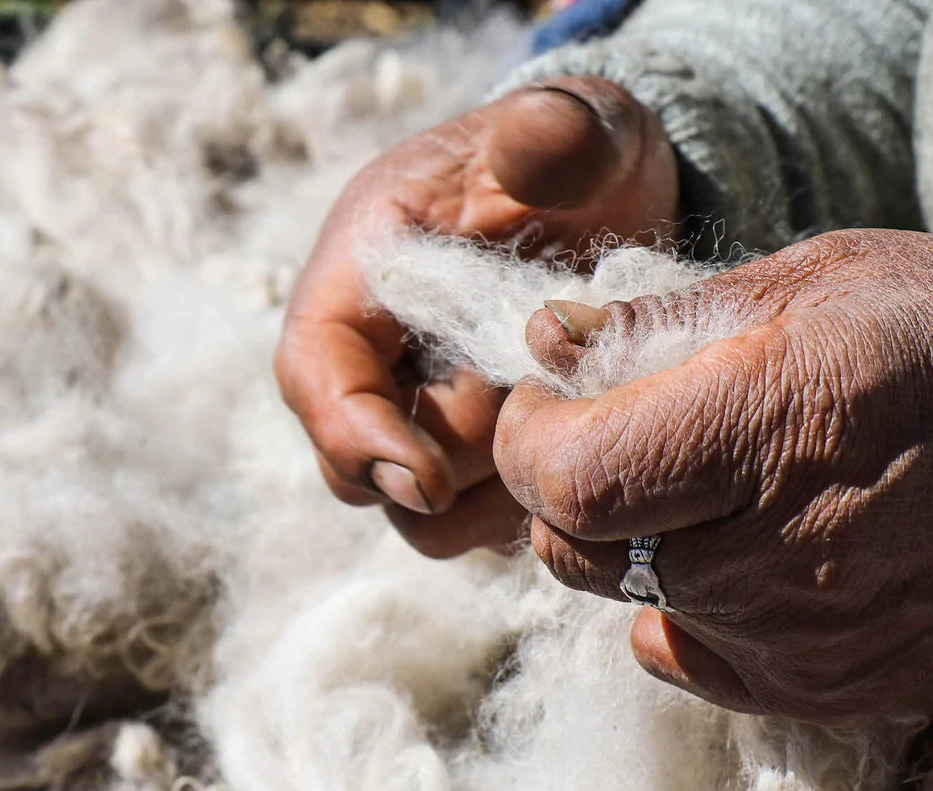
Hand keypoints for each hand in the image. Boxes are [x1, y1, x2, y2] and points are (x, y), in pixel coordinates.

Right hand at [276, 76, 677, 556]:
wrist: (616, 199)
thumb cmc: (583, 156)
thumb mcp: (580, 129)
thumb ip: (554, 136)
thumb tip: (541, 147)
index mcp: (365, 272)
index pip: (316, 375)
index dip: (355, 438)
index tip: (427, 480)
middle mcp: (376, 355)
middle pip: (363, 466)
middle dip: (454, 459)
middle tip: (543, 401)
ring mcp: (419, 412)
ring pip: (424, 513)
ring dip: (498, 489)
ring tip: (572, 416)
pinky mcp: (469, 454)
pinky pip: (479, 520)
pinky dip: (528, 504)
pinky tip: (585, 446)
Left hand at [494, 230, 932, 719]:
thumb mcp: (813, 279)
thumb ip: (665, 317)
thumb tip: (548, 338)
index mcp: (769, 426)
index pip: (569, 482)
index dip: (526, 441)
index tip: (545, 400)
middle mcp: (776, 550)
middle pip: (576, 553)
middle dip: (560, 490)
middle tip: (603, 434)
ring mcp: (801, 634)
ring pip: (626, 601)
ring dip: (625, 541)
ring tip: (691, 483)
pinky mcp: (823, 683)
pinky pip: (688, 653)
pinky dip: (679, 604)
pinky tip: (728, 551)